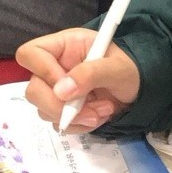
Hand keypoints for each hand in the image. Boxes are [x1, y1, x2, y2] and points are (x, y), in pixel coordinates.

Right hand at [16, 27, 140, 131]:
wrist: (141, 90)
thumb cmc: (131, 69)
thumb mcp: (117, 68)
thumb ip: (90, 74)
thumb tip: (62, 91)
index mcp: (64, 47)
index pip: (30, 54)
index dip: (42, 71)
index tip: (67, 86)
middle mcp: (55, 67)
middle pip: (33, 89)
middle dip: (59, 106)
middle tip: (88, 111)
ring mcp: (58, 90)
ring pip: (43, 110)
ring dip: (74, 117)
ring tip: (103, 110)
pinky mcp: (64, 109)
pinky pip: (59, 123)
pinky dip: (79, 125)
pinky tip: (98, 117)